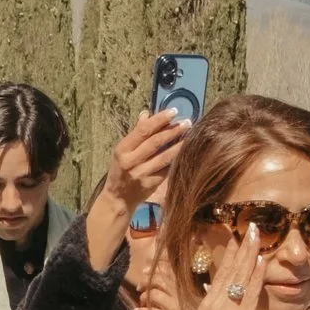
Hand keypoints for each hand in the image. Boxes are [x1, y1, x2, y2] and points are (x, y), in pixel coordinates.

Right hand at [84, 108, 185, 269]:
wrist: (118, 198)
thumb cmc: (121, 170)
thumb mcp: (123, 151)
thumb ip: (135, 134)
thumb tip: (146, 114)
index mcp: (122, 149)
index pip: (142, 130)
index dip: (159, 119)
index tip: (173, 111)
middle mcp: (131, 161)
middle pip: (155, 142)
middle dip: (173, 130)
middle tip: (187, 122)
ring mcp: (142, 173)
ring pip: (165, 156)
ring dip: (180, 144)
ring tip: (191, 134)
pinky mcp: (152, 183)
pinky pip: (168, 168)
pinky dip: (177, 158)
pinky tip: (187, 151)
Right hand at [176, 223, 265, 309]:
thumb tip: (212, 294)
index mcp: (207, 304)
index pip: (220, 273)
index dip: (230, 254)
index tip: (237, 238)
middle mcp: (215, 303)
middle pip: (230, 269)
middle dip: (241, 246)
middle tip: (250, 226)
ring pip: (240, 276)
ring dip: (250, 253)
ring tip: (257, 235)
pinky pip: (250, 293)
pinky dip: (256, 276)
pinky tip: (262, 261)